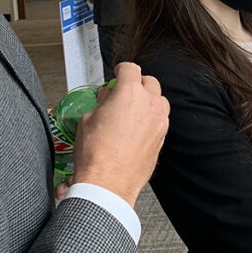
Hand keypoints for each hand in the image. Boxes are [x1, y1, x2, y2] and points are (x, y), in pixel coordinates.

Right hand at [71, 62, 169, 206]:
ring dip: (147, 101)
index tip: (118, 73)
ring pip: (159, 100)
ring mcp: (160, 121)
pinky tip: (136, 129)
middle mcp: (149, 104)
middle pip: (149, 81)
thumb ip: (102, 103)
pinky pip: (160, 120)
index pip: (130, 68)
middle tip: (122, 93)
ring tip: (130, 111)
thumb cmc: (97, 155)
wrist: (108, 184)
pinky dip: (150, 119)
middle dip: (136, 84)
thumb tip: (107, 98)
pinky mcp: (163, 137)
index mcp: (129, 93)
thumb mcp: (88, 119)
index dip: (121, 69)